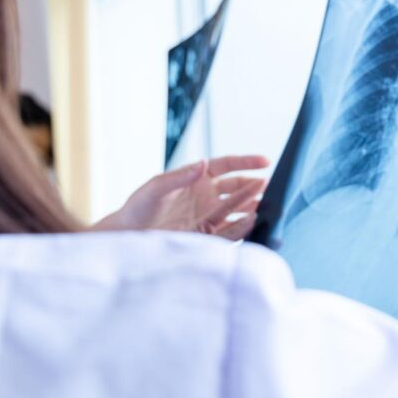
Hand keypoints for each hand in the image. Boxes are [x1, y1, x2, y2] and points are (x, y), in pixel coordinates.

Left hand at [93, 156, 268, 239]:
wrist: (127, 236)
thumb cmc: (138, 207)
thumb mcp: (156, 187)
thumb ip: (179, 177)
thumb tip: (203, 163)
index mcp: (197, 177)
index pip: (227, 165)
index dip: (246, 163)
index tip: (266, 161)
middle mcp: (207, 195)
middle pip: (237, 187)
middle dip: (254, 186)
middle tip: (270, 186)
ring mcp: (208, 215)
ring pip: (237, 208)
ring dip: (253, 205)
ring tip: (268, 204)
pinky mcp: (206, 234)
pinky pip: (229, 230)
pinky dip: (242, 227)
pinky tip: (254, 223)